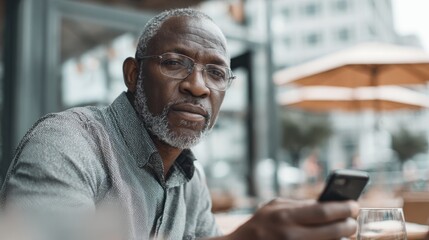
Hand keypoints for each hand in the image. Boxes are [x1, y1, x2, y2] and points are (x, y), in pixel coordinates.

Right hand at [227, 198, 358, 239]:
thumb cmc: (260, 223)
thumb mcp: (275, 206)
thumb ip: (300, 204)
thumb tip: (328, 203)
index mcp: (286, 216)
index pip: (324, 211)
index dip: (344, 208)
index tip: (354, 205)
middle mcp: (292, 235)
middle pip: (334, 231)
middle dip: (350, 225)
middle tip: (353, 221)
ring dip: (342, 239)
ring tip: (344, 232)